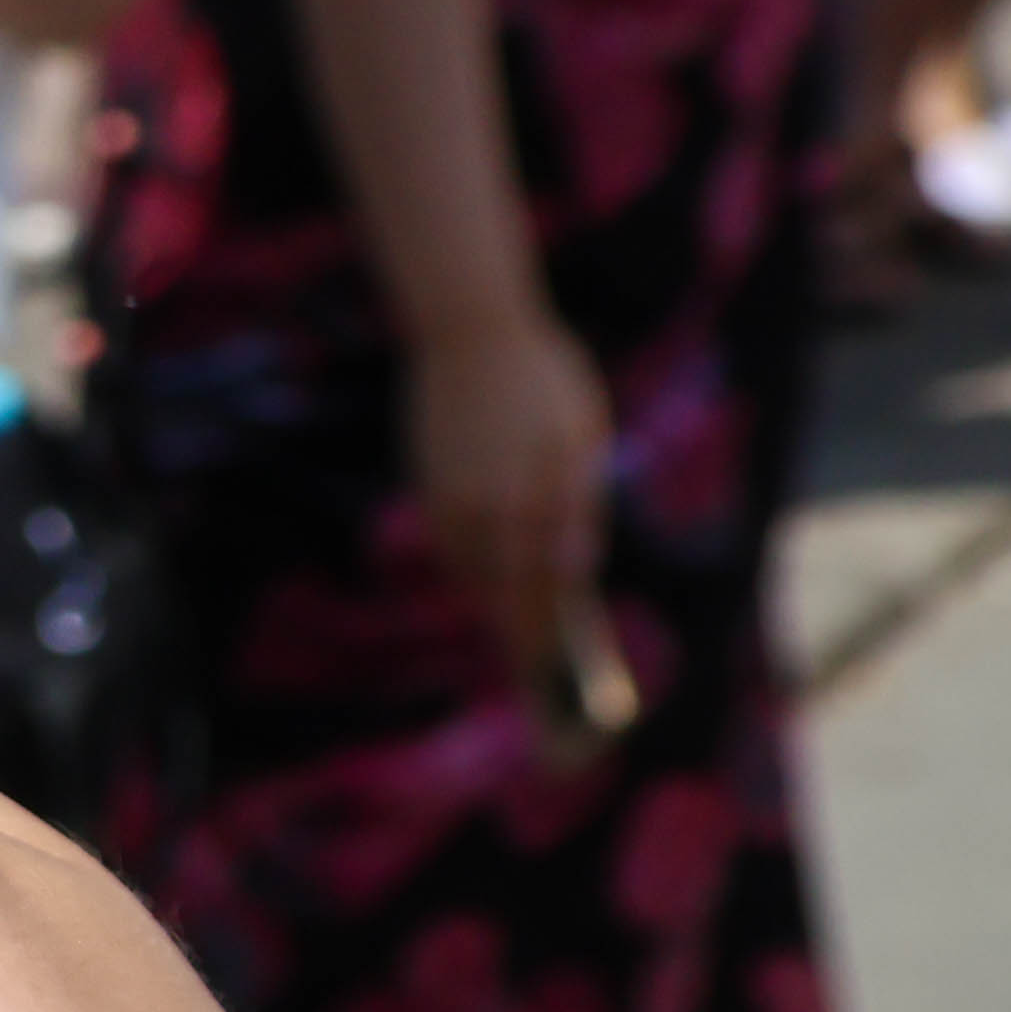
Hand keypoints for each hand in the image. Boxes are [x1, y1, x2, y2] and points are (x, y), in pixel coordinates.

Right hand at [401, 306, 612, 706]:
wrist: (468, 334)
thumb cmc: (544, 378)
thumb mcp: (582, 436)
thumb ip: (578, 507)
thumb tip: (573, 572)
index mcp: (535, 501)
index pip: (542, 592)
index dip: (549, 639)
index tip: (557, 677)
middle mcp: (487, 512)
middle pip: (504, 595)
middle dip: (522, 635)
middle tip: (538, 669)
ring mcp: (451, 504)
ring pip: (473, 575)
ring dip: (496, 603)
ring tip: (518, 632)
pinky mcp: (428, 491)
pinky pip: (452, 548)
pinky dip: (471, 570)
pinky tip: (487, 577)